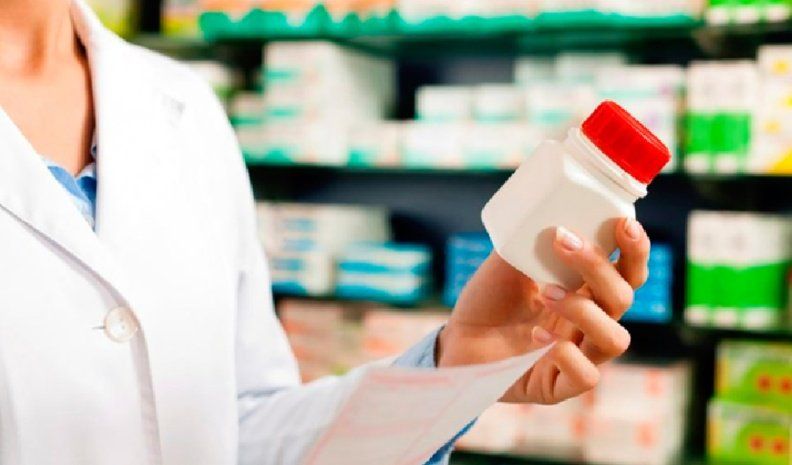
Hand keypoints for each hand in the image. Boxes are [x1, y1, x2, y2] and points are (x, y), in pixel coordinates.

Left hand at [437, 218, 649, 404]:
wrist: (456, 338)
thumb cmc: (488, 299)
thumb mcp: (509, 261)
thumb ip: (533, 239)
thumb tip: (550, 208)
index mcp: (586, 291)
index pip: (627, 272)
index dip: (636, 250)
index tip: (623, 224)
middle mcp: (589, 323)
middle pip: (623, 298)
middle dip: (599, 267)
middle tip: (563, 242)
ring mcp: (577, 356)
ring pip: (614, 339)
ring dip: (584, 310)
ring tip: (545, 292)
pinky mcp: (558, 386)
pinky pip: (586, 377)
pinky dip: (567, 354)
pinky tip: (537, 336)